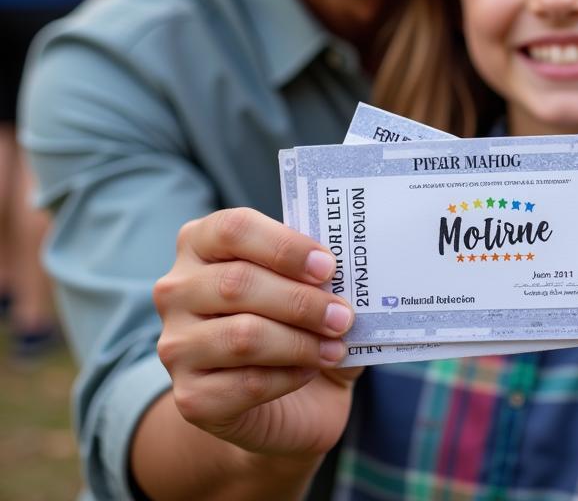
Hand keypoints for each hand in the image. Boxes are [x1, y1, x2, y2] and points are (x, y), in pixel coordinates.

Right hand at [153, 207, 360, 458]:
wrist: (286, 397)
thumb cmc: (296, 320)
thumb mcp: (310, 285)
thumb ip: (320, 270)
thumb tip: (352, 266)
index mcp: (202, 242)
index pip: (233, 229)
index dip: (284, 246)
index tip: (328, 265)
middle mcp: (177, 289)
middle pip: (237, 283)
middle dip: (300, 301)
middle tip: (342, 315)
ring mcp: (176, 345)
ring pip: (242, 336)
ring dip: (300, 342)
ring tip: (336, 346)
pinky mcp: (189, 397)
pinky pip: (246, 384)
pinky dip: (289, 377)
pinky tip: (310, 370)